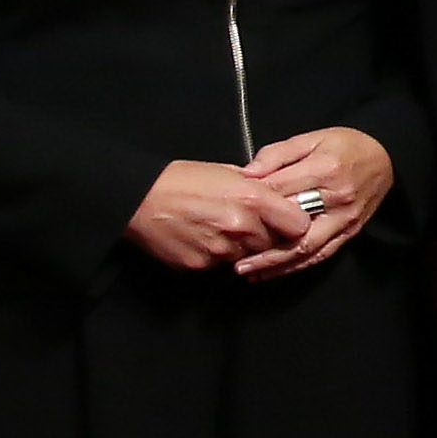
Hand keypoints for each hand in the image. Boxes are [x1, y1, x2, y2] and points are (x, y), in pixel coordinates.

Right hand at [130, 158, 300, 270]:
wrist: (138, 199)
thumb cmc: (180, 180)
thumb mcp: (227, 172)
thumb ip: (258, 188)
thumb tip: (280, 198)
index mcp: (252, 198)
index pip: (299, 224)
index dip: (295, 224)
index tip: (289, 222)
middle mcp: (241, 226)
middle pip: (274, 243)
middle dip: (265, 235)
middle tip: (245, 222)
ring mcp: (221, 249)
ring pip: (247, 256)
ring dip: (240, 246)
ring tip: (217, 226)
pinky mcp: (202, 265)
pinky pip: (221, 265)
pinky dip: (216, 255)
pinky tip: (201, 237)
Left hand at [229, 126, 395, 276]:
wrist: (387, 158)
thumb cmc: (347, 146)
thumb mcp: (311, 138)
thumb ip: (277, 154)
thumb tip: (247, 173)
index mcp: (325, 170)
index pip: (279, 191)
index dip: (252, 202)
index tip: (230, 210)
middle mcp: (336, 198)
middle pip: (291, 226)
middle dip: (258, 242)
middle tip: (229, 251)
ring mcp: (344, 219)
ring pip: (305, 248)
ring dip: (275, 263)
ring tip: (247, 271)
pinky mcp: (349, 232)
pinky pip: (321, 254)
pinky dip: (296, 267)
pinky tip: (274, 272)